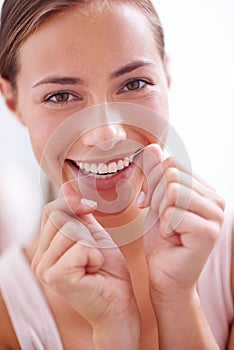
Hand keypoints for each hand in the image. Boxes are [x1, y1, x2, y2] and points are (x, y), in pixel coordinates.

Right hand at [32, 184, 139, 347]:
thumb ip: (78, 214)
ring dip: (92, 244)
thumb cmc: (107, 271)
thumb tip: (65, 186)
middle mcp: (39, 259)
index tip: (91, 208)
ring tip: (94, 263)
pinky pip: (80, 247)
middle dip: (86, 230)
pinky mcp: (57, 277)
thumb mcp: (93, 235)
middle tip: (94, 252)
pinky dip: (94, 255)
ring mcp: (45, 269)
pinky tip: (94, 270)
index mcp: (46, 249)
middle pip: (60, 218)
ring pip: (71, 231)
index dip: (73, 204)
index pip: (51, 211)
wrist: (119, 303)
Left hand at [137, 144, 224, 301]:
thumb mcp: (154, 200)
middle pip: (171, 174)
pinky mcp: (209, 231)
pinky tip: (170, 238)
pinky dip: (163, 225)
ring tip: (165, 227)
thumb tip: (153, 147)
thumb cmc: (160, 239)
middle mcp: (216, 198)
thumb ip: (154, 174)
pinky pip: (173, 212)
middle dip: (154, 196)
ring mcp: (216, 215)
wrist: (163, 275)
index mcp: (205, 189)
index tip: (147, 200)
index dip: (153, 180)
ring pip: (172, 190)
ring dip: (159, 211)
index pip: (173, 163)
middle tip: (157, 217)